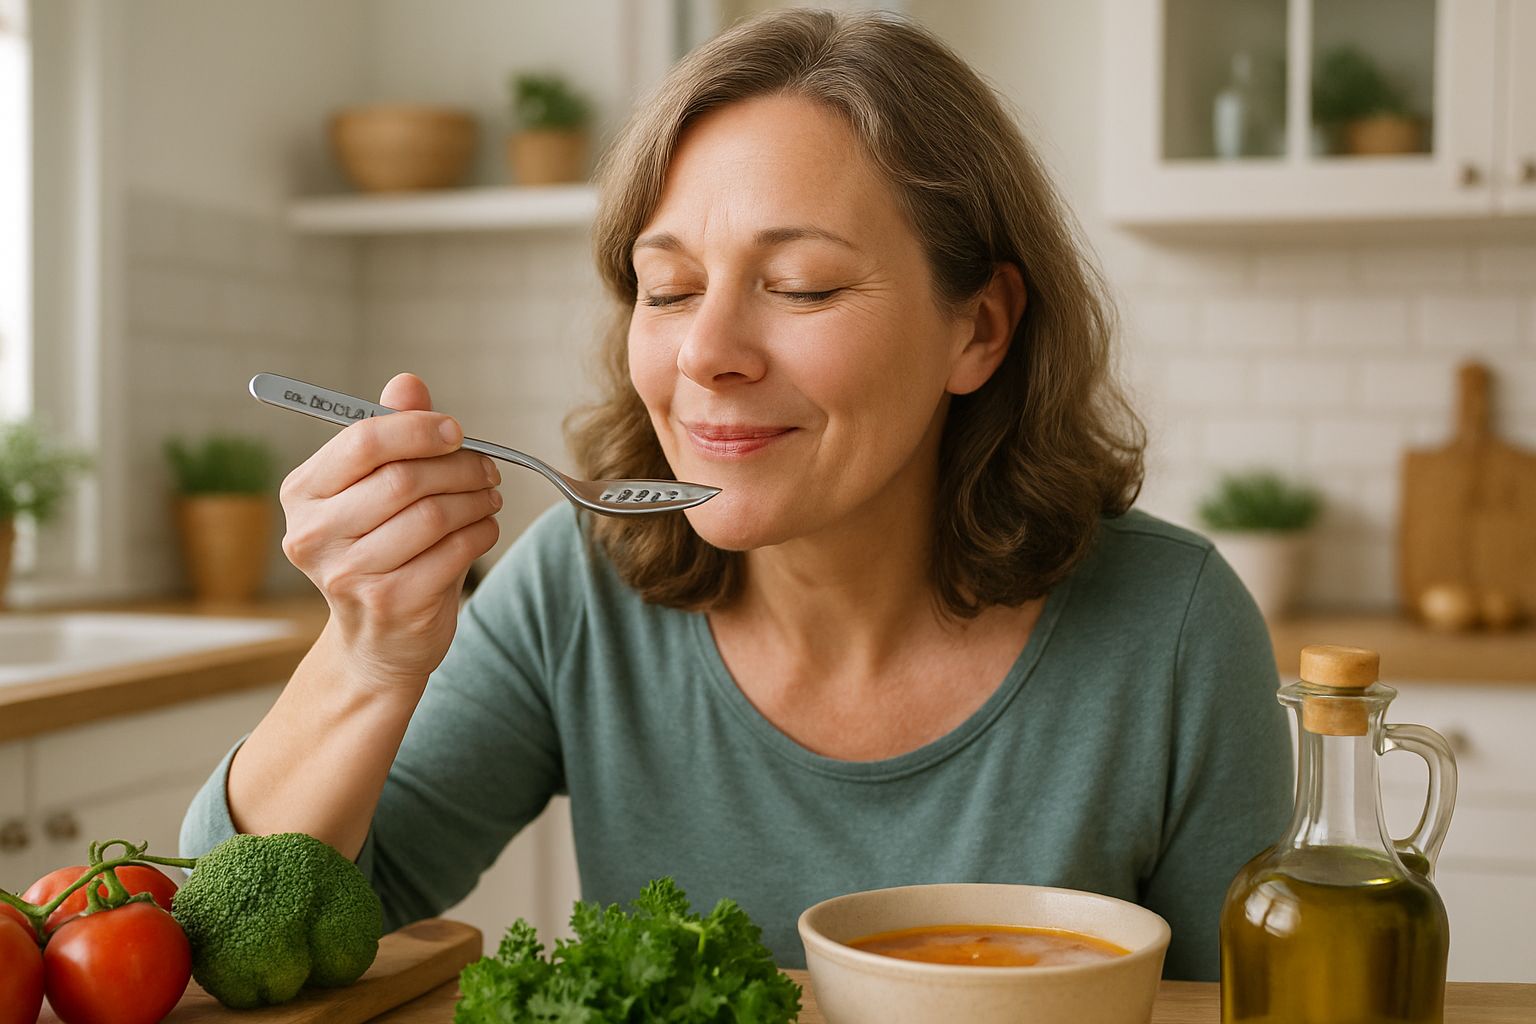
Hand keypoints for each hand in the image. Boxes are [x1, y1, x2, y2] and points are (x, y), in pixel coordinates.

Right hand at [279, 373, 500, 691]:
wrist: (377, 641)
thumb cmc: (381, 550)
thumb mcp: (376, 489)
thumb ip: (391, 434)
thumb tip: (407, 383)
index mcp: (302, 493)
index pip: (362, 442)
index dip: (418, 429)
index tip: (455, 431)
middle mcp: (314, 534)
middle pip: (403, 479)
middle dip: (458, 467)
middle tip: (487, 467)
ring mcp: (348, 574)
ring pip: (433, 515)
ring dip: (475, 499)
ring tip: (489, 495)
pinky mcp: (390, 603)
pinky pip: (453, 551)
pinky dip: (480, 532)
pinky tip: (483, 527)